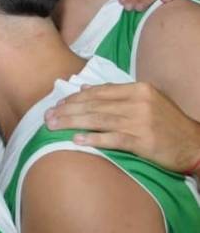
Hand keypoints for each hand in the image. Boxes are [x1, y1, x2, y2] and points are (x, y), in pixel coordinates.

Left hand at [45, 82, 199, 173]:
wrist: (195, 144)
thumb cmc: (167, 123)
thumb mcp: (146, 100)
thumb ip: (117, 93)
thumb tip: (84, 88)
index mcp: (138, 89)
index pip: (99, 92)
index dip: (75, 98)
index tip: (57, 105)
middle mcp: (138, 102)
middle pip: (94, 105)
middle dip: (67, 111)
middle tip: (47, 117)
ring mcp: (141, 121)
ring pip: (98, 120)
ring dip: (72, 123)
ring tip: (53, 126)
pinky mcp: (143, 141)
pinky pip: (113, 139)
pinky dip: (93, 139)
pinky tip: (77, 140)